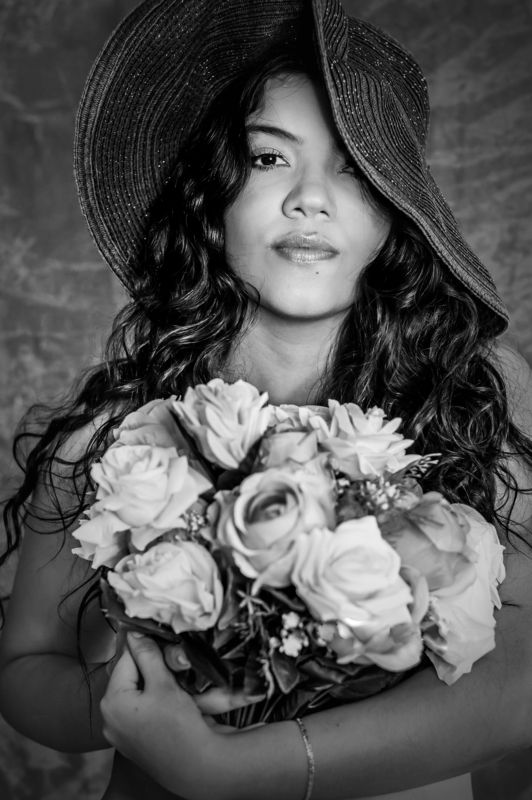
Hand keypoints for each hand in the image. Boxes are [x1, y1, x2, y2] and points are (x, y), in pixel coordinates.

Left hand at [101, 633, 258, 796]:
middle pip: (129, 678)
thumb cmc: (179, 725)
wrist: (195, 767)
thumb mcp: (164, 683)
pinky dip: (152, 703)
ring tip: (172, 686)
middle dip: (149, 669)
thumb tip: (135, 633)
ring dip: (152, 685)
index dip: (145, 649)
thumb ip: (148, 655)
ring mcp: (119, 734)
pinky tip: (169, 704)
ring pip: (134, 694)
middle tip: (171, 668)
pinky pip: (138, 712)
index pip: (126, 660)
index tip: (162, 643)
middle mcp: (109, 719)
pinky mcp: (131, 743)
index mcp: (111, 702)